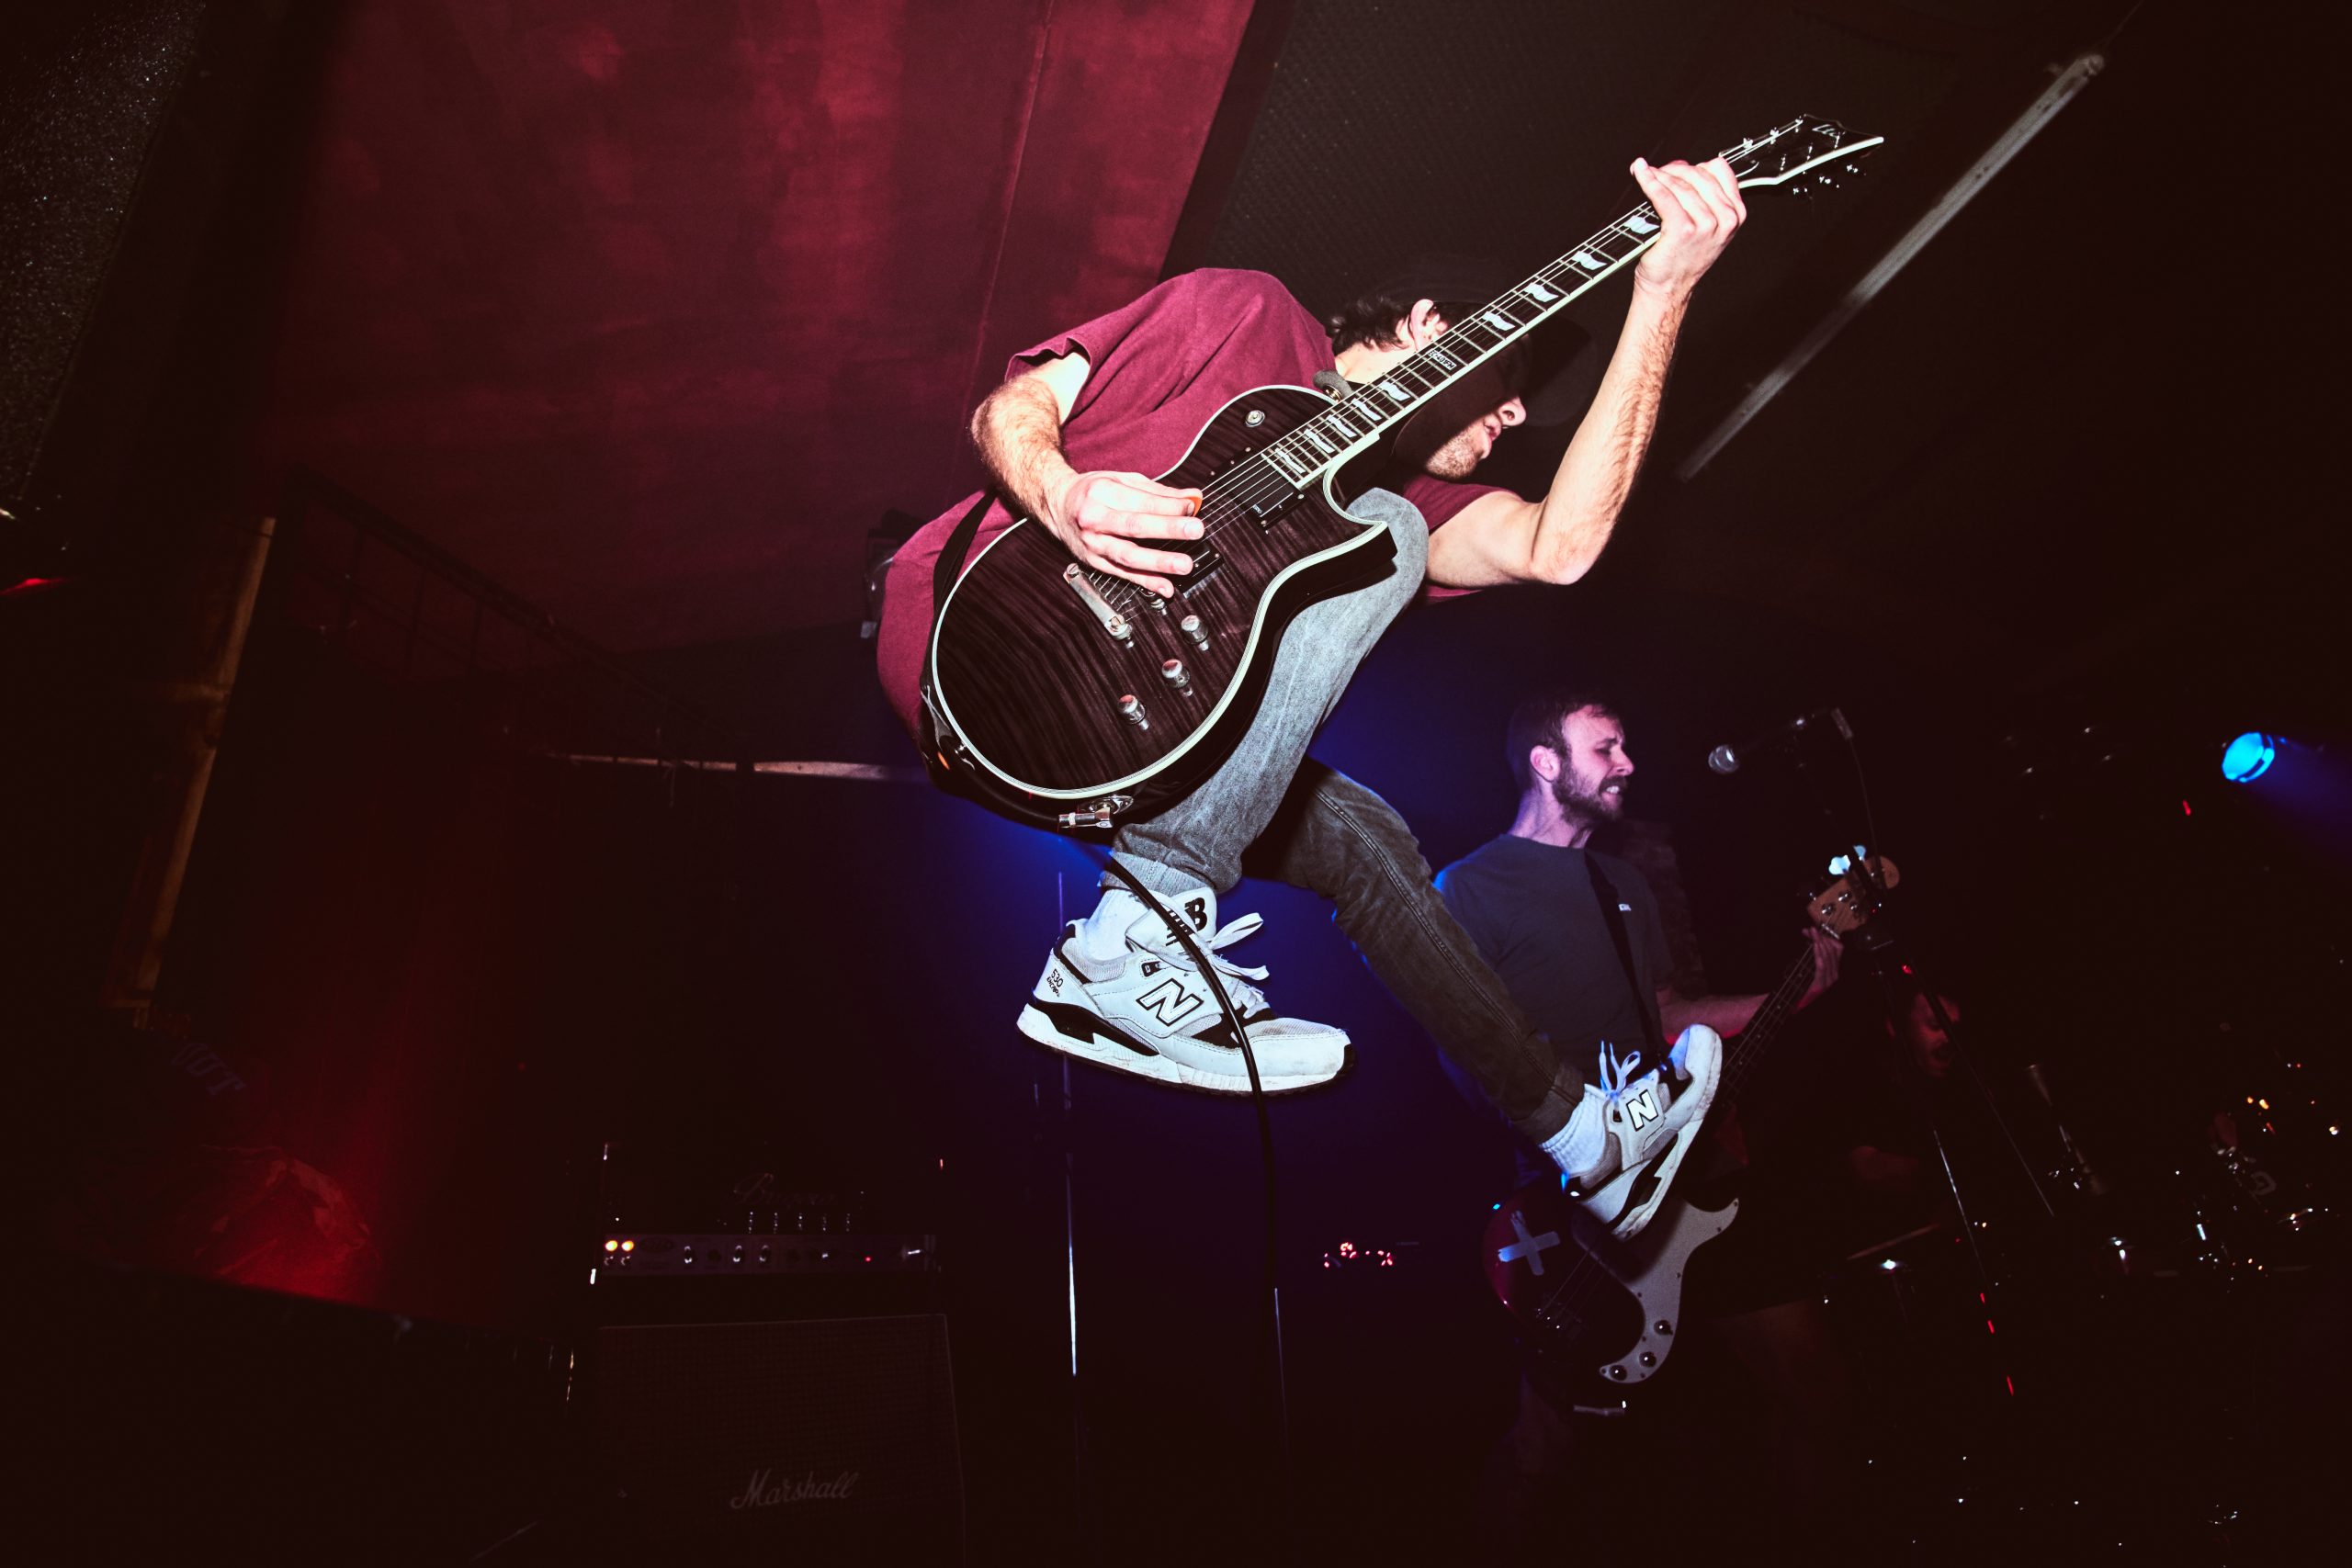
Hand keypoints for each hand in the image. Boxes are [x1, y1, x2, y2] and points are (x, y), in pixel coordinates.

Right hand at [1043, 470, 1203, 597]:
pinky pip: (1123, 574)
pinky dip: (1146, 582)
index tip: (1192, 507)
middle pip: (1135, 526)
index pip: (1141, 501)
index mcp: (1102, 493)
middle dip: (1168, 529)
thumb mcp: (1122, 480)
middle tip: (1195, 530)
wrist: (1057, 506)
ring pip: (1128, 555)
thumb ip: (1158, 492)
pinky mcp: (1094, 563)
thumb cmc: (1092, 491)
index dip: (1170, 506)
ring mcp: (1093, 544)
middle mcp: (1094, 519)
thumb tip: (1192, 498)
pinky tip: (1165, 586)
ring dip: (1159, 561)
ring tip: (1184, 564)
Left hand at [1629, 155, 1745, 299]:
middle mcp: (1725, 219)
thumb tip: (1680, 166)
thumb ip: (1701, 195)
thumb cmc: (1682, 258)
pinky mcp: (1683, 229)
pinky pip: (1664, 196)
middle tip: (1657, 173)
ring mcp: (1705, 225)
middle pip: (1698, 174)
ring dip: (1659, 175)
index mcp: (1735, 214)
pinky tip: (1641, 175)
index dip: (1695, 164)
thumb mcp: (1706, 225)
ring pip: (1680, 184)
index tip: (1677, 169)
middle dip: (1673, 170)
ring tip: (1646, 175)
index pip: (1719, 170)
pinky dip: (1650, 182)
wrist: (1669, 288)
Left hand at [1799, 923, 1842, 1006]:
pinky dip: (1818, 952)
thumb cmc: (1802, 987)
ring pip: (1828, 955)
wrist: (1795, 1003)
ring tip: (1811, 932)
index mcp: (1833, 971)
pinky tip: (1814, 944)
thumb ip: (1813, 956)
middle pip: (1832, 950)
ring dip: (1819, 941)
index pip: (1836, 949)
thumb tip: (1810, 938)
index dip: (1826, 937)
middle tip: (1810, 930)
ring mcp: (1829, 979)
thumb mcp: (1810, 969)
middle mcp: (1834, 975)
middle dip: (1821, 937)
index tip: (1812, 931)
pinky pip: (1822, 965)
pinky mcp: (1820, 983)